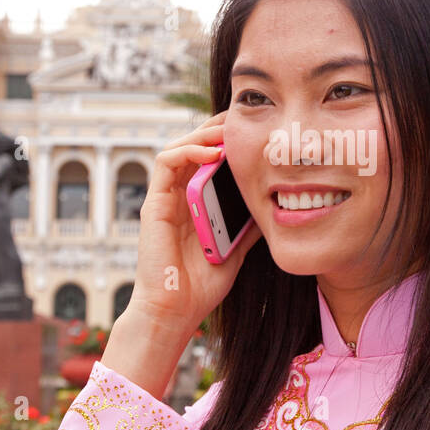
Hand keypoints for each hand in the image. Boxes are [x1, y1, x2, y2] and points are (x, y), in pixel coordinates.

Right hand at [125, 111, 261, 328]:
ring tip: (230, 131)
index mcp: (196, 202)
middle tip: (244, 119)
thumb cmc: (202, 286)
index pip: (208, 159)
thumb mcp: (237, 248)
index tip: (255, 130)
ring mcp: (165, 197)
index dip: (227, 140)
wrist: (177, 311)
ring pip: (178, 146)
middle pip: (193, 146)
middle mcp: (178, 195)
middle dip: (217, 128)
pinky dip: (188, 150)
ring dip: (203, 133)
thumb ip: (248, 225)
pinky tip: (212, 152)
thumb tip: (276, 206)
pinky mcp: (154, 202)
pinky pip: (165, 162)